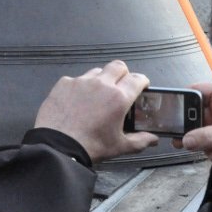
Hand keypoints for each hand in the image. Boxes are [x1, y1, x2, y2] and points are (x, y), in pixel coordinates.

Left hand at [34, 59, 158, 162]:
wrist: (59, 146)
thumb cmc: (90, 146)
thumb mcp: (120, 146)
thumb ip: (140, 140)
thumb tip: (152, 139)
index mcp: (118, 98)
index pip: (137, 79)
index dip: (142, 81)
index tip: (142, 86)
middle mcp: (101, 84)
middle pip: (118, 66)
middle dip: (123, 74)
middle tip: (122, 87)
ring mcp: (81, 81)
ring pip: (97, 71)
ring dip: (101, 80)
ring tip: (98, 96)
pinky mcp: (64, 83)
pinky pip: (76, 79)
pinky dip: (80, 87)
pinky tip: (78, 101)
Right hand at [173, 82, 211, 160]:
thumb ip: (208, 136)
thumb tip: (187, 140)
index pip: (199, 89)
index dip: (185, 96)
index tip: (173, 106)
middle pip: (197, 110)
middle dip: (188, 123)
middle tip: (178, 131)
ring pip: (200, 127)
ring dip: (195, 137)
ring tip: (188, 144)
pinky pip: (207, 140)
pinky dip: (205, 147)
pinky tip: (204, 151)